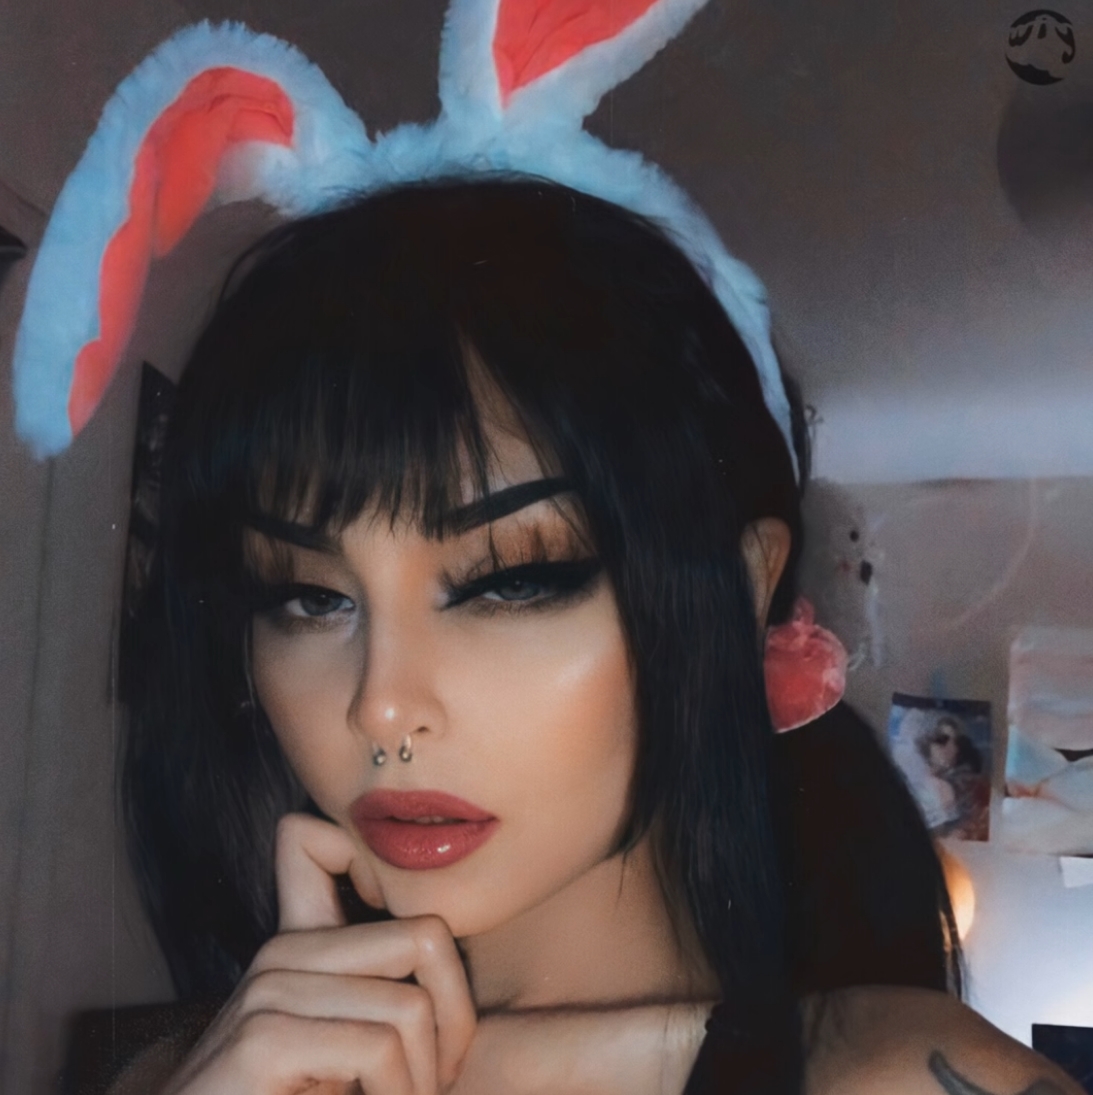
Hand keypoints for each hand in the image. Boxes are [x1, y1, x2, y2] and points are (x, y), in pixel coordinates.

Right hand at [160, 813, 476, 1094]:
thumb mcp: (340, 1040)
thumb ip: (376, 987)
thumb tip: (449, 945)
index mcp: (302, 940)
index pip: (319, 840)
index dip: (395, 880)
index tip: (426, 979)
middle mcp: (282, 950)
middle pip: (426, 934)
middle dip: (456, 1013)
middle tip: (443, 1073)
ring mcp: (268, 988)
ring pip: (410, 1005)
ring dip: (427, 1073)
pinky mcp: (263, 1039)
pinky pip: (377, 1047)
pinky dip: (400, 1091)